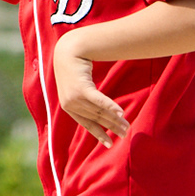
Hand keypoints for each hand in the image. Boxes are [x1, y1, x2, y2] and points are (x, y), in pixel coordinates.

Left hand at [53, 32, 128, 146]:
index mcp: (69, 107)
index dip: (99, 135)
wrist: (68, 51)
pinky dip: (110, 106)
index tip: (110, 144)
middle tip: (125, 133)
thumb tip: (101, 111)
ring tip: (126, 125)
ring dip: (114, 119)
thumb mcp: (77, 87)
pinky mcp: (81, 88)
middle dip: (112, 127)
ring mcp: (75, 97)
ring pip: (99, 111)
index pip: (87, 124)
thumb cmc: (74, 69)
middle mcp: (70, 104)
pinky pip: (99, 100)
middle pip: (96, 118)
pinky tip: (120, 113)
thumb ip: (85, 99)